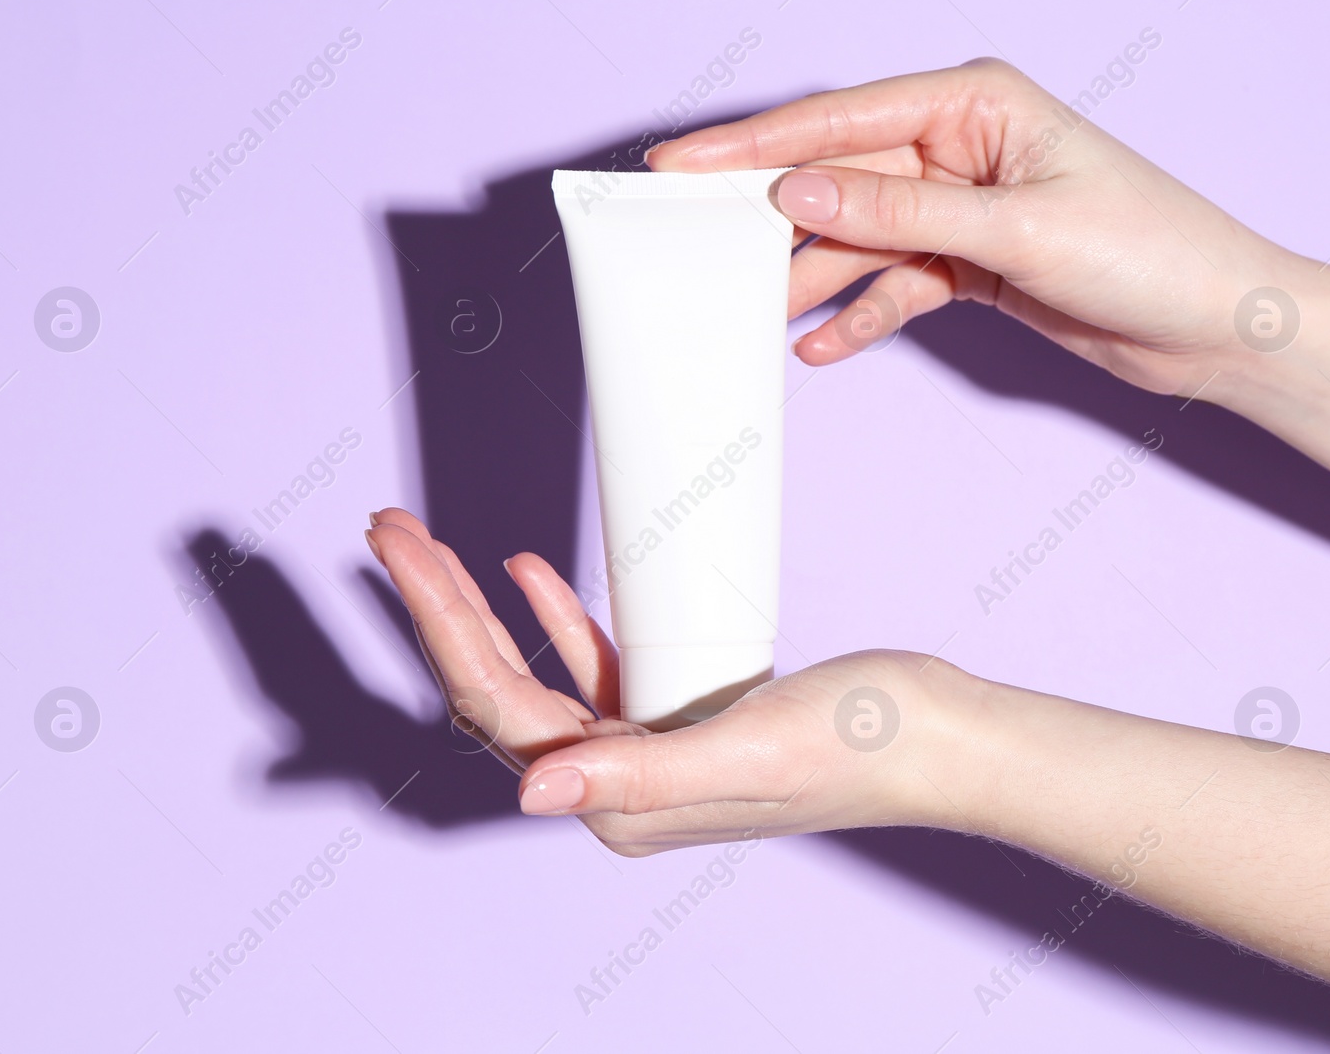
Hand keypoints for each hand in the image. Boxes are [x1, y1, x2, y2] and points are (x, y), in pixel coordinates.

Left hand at [366, 508, 980, 855]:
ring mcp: (646, 751)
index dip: (439, 622)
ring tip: (432, 543)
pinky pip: (592, 667)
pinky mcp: (679, 716)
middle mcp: (619, 786)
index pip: (498, 706)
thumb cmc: (861, 743)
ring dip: (481, 607)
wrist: (941, 737)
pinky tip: (529, 573)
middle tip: (388, 527)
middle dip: (438, 605)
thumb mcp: (745, 750)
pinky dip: (556, 619)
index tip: (400, 546)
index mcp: (618, 803)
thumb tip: (529, 794)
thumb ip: (636, 774)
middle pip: (499, 686)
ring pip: (533, 671)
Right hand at [650, 59, 1292, 395]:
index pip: (840, 120)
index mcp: (972, 105)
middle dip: (768, 216)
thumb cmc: (1148, 251)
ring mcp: (960, 208)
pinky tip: (820, 349)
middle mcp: (958, 148)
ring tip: (747, 316)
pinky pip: (893, 285)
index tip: (682, 166)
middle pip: (836, 179)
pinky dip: (860, 315)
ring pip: (857, 239)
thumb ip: (898, 213)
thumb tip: (798, 193)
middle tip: (690, 242)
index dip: (753, 146)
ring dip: (808, 280)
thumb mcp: (1013, 231)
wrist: (1217, 327)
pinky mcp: (968, 263)